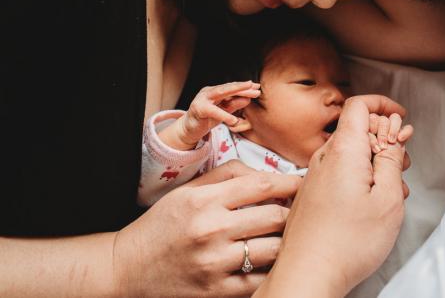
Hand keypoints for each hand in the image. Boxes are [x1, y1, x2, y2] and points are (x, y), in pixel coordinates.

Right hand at [113, 160, 300, 296]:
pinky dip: (272, 271)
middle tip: (299, 212)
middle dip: (293, 213)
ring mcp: (214, 264)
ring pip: (274, 250)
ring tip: (288, 237)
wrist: (127, 268)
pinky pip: (260, 281)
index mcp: (204, 200)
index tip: (303, 184)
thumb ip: (227, 175)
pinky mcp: (216, 291)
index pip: (262, 186)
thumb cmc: (162, 225)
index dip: (290, 184)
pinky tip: (273, 263)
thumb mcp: (188, 191)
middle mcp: (211, 230)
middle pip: (275, 217)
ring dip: (286, 242)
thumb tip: (267, 173)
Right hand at [161, 81, 260, 149]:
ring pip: (220, 94)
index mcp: (214, 92)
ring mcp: (202, 99)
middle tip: (255, 86)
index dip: (244, 88)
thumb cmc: (206, 120)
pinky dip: (224, 115)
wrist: (188, 130)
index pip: (231, 88)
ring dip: (236, 95)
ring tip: (249, 97)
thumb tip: (248, 99)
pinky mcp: (198, 109)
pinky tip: (233, 120)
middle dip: (242, 87)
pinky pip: (213, 111)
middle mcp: (208, 92)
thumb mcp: (223, 112)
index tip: (257, 87)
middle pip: (227, 88)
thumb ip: (233, 105)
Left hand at [255, 95, 409, 297]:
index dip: (383, 105)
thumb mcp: (387, 199)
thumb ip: (393, 161)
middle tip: (402, 160)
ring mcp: (314, 176)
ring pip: (349, 152)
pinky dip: (358, 176)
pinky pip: (337, 171)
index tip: (400, 117)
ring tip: (391, 189)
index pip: (359, 105)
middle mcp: (324, 158)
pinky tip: (370, 202)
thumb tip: (394, 140)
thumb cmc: (346, 243)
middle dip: (383, 137)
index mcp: (344, 151)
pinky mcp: (311, 193)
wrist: (308, 273)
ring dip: (373, 160)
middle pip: (355, 128)